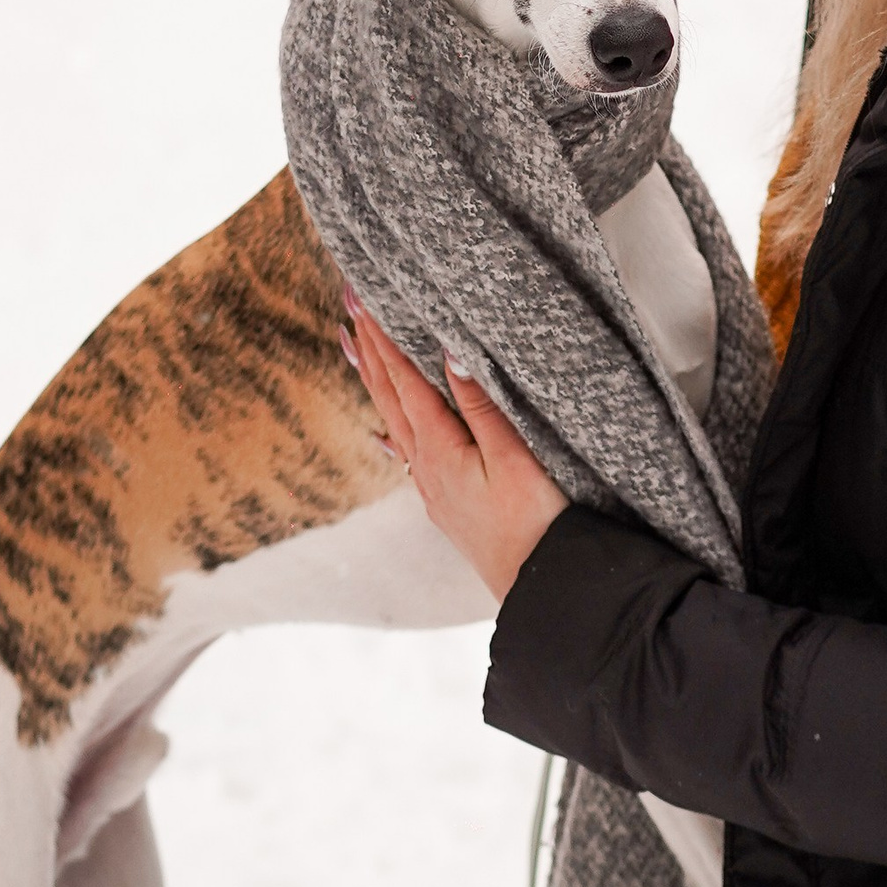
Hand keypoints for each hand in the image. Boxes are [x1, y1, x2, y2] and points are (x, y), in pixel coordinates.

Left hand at [348, 297, 568, 602]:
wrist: (540, 587)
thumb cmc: (537, 524)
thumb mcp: (514, 459)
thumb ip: (482, 407)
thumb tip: (449, 353)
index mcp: (439, 449)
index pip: (403, 381)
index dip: (383, 338)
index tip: (362, 299)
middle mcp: (425, 466)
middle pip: (388, 394)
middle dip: (368, 347)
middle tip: (347, 302)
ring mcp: (432, 486)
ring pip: (392, 418)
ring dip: (373, 378)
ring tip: (351, 344)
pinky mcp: (445, 501)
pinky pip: (407, 448)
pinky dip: (390, 423)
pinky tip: (383, 429)